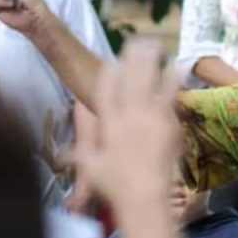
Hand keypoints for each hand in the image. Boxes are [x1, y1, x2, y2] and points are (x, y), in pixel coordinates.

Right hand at [63, 38, 182, 207]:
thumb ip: (78, 157)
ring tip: (156, 44)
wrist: (144, 196)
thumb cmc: (115, 186)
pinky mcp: (167, 122)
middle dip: (132, 56)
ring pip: (148, 79)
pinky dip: (174, 78)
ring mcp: (147, 115)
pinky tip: (178, 64)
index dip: (109, 74)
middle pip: (128, 77)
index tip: (112, 62)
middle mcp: (126, 113)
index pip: (105, 90)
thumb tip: (59, 157)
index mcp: (107, 123)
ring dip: (151, 59)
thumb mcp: (91, 169)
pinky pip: (171, 94)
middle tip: (137, 41)